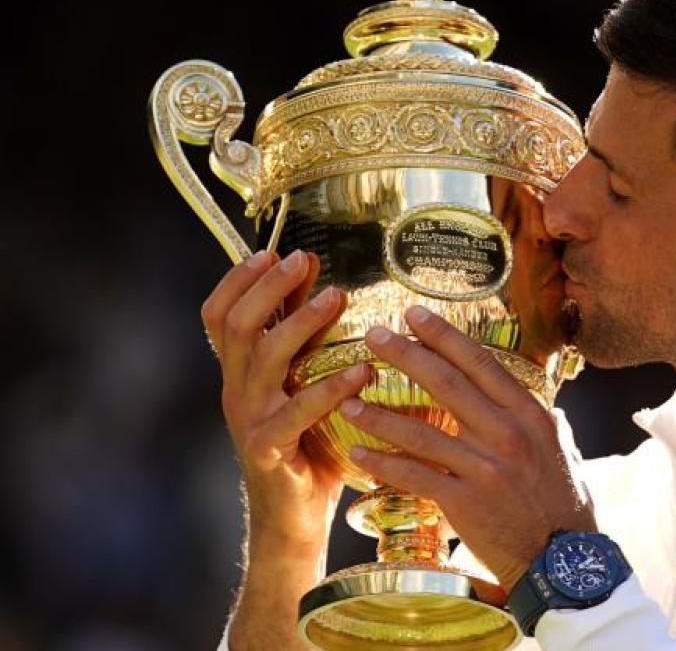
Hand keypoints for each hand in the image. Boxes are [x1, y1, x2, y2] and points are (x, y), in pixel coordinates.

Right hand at [201, 250, 368, 559]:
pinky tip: (362, 371)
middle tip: (303, 260)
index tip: (272, 250)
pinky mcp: (270, 450)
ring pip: (265, 360)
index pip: (218, 315)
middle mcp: (237, 391)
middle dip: (268, 287)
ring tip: (339, 297)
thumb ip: (305, 341)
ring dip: (301, 323)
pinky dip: (330, 388)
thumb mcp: (302, 384)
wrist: (292, 518)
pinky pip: (296, 412)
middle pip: (237, 327)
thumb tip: (321, 281)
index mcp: (240, 373)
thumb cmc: (308, 446)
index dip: (237, 279)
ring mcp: (250, 420)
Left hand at [340, 305, 594, 592]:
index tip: (414, 315)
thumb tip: (524, 393)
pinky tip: (357, 451)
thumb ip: (537, 417)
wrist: (563, 559)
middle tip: (373, 335)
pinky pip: (413, 475)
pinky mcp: (463, 501)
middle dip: (405, 354)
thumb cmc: (563, 502)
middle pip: (446, 383)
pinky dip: (382, 462)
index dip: (444, 336)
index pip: (480, 363)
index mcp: (529, 414)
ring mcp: (484, 467)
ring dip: (379, 413)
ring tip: (347, 398)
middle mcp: (506, 433)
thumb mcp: (560, 447)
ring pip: (420, 430)